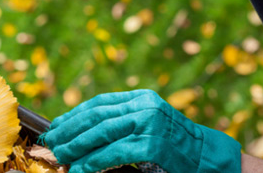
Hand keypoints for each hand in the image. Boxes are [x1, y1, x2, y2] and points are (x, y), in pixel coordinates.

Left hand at [42, 90, 241, 172]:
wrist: (210, 159)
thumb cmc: (176, 147)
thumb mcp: (149, 125)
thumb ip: (122, 123)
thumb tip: (82, 133)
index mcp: (142, 97)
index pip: (99, 103)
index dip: (74, 115)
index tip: (56, 126)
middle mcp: (145, 106)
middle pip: (96, 116)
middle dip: (69, 131)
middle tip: (51, 143)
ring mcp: (150, 124)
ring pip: (101, 133)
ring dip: (76, 146)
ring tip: (61, 157)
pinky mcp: (152, 145)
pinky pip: (114, 153)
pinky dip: (93, 162)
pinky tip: (80, 169)